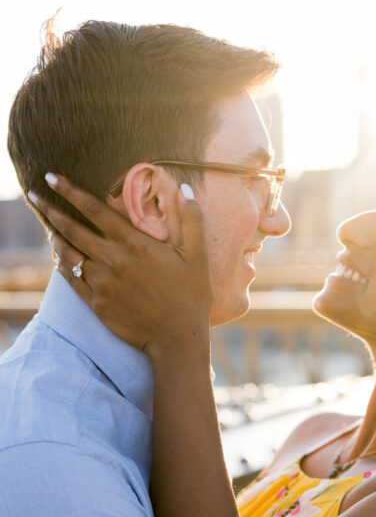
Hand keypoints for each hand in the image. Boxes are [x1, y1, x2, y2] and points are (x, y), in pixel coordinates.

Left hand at [28, 176, 210, 358]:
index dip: (69, 191)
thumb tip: (184, 188)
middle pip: (72, 229)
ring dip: (55, 237)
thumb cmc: (191, 296)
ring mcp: (102, 284)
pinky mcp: (97, 304)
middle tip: (35, 195)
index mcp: (135, 244)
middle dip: (50, 209)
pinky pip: (71, 279)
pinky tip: (59, 258)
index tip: (51, 177)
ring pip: (68, 254)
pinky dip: (62, 265)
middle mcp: (113, 261)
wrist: (177, 339)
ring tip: (49, 227)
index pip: (94, 209)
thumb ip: (192, 219)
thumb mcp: (198, 256)